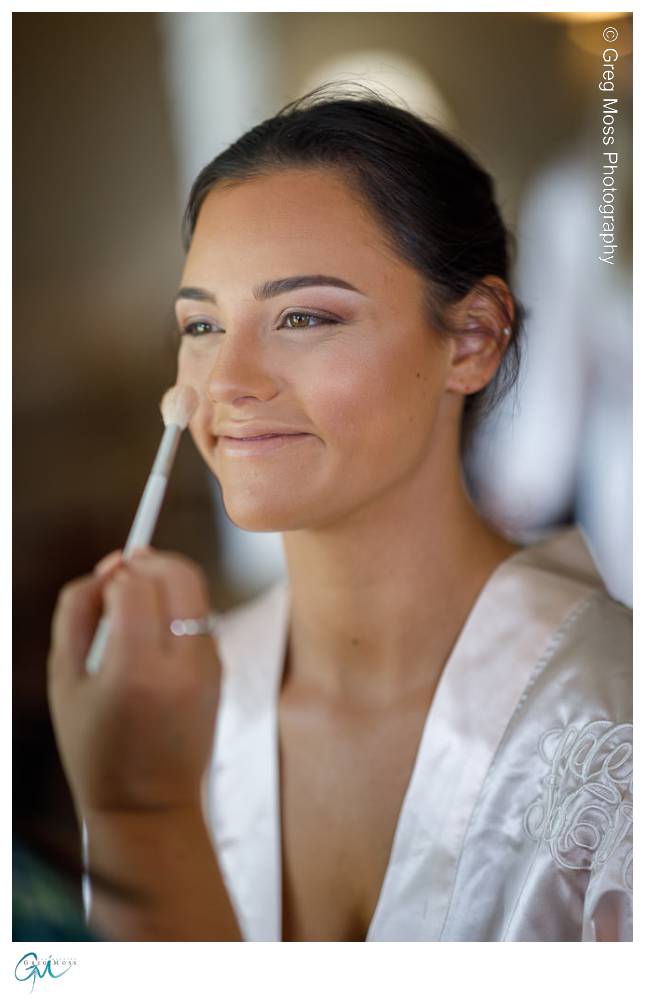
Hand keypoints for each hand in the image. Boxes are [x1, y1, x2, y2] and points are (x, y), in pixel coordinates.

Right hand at [47, 549, 221, 819]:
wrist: (149, 806)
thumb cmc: (95, 745)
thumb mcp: (65, 680)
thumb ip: (77, 613)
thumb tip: (109, 565)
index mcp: (136, 673)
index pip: (136, 587)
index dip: (116, 574)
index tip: (103, 585)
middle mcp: (182, 667)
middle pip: (179, 574)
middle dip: (150, 561)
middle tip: (125, 572)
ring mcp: (209, 668)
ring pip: (195, 590)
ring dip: (165, 582)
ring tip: (135, 605)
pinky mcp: (222, 670)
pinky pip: (200, 617)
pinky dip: (177, 610)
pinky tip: (153, 636)